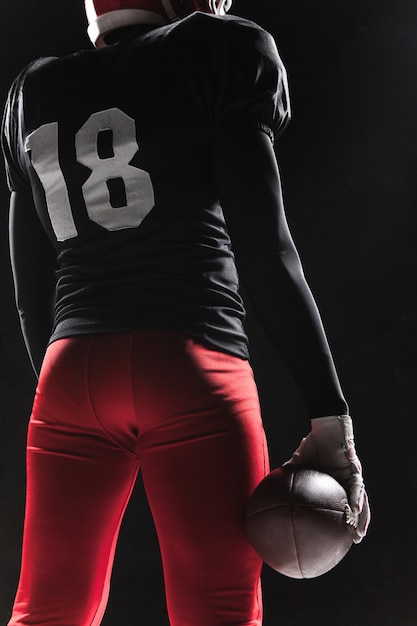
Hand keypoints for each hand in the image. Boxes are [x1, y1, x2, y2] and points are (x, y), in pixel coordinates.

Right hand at [284, 415, 369, 542]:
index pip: (338, 507)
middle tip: (353, 542)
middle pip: (354, 509)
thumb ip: (289, 474)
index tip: (336, 537)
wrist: (325, 427)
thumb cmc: (314, 442)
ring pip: (360, 503)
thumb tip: (271, 484)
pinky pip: (357, 489)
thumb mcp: (298, 461)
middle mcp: (346, 483)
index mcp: (334, 483)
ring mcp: (352, 477)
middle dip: (355, 525)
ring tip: (358, 534)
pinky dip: (357, 500)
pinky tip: (354, 511)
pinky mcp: (355, 470)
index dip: (339, 522)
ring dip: (361, 518)